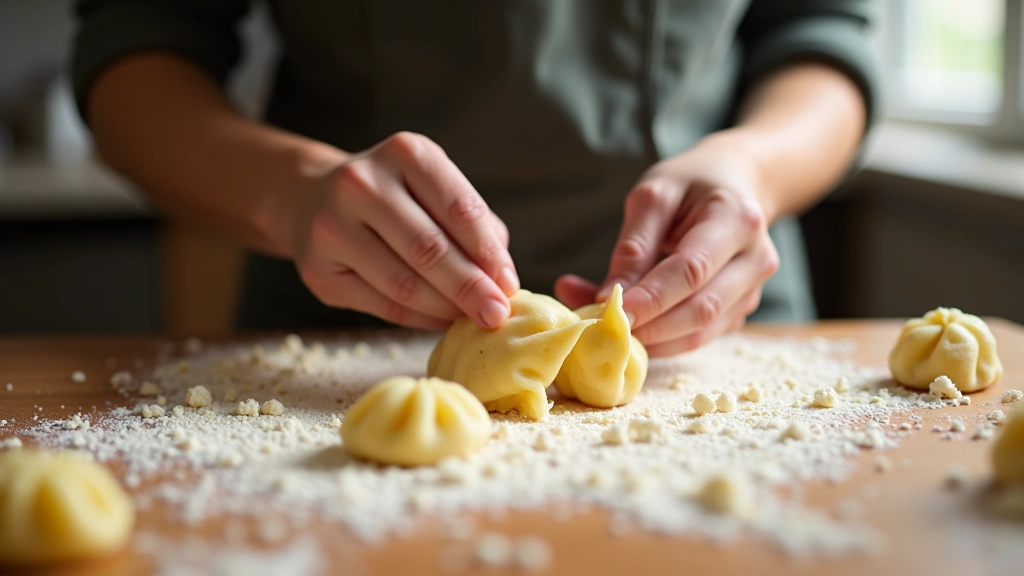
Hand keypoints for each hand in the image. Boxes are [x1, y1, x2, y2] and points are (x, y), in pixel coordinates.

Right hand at [292, 132, 518, 329]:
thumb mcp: (436, 189)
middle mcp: (362, 183)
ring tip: (472, 320)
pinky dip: (420, 320)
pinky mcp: (318, 271)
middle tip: (497, 314)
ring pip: (404, 284)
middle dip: (471, 288)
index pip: (460, 209)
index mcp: (405, 153)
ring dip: (446, 309)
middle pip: (429, 249)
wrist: (313, 199)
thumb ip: (475, 226)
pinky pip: (382, 306)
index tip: (509, 285)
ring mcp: (332, 227)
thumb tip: (502, 279)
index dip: (489, 253)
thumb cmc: (396, 198)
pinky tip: (441, 321)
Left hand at [555, 133, 779, 356]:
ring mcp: (753, 289)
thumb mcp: (655, 196)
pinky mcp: (741, 309)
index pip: (692, 270)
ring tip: (612, 330)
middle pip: (701, 309)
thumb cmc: (692, 183)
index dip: (651, 297)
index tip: (611, 310)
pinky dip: (664, 340)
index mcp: (737, 220)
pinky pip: (701, 336)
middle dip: (650, 326)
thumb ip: (633, 246)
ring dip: (654, 340)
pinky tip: (636, 329)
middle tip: (603, 328)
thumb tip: (607, 297)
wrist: (738, 182)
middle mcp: (755, 259)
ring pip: (702, 332)